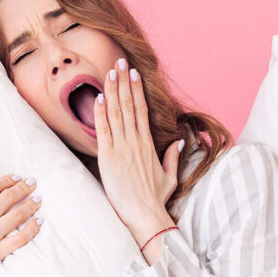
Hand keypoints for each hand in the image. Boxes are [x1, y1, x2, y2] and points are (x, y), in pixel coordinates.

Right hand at [0, 163, 42, 276]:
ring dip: (32, 204)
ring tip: (39, 198)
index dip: (7, 179)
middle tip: (33, 182)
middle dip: (24, 188)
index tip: (17, 177)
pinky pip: (21, 239)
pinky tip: (40, 221)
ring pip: (18, 215)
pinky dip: (33, 229)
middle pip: (9, 198)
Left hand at [94, 58, 183, 254]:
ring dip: (112, 90)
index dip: (137, 89)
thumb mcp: (170, 177)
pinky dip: (101, 112)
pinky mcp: (108, 158)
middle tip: (119, 62)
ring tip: (109, 72)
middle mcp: (136, 142)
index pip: (142, 110)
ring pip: (117, 113)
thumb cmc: (156, 199)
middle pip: (129, 105)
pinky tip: (99, 97)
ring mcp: (122, 148)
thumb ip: (172, 157)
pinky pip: (104, 130)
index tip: (133, 73)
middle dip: (123, 82)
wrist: (145, 214)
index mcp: (149, 144)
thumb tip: (178, 142)